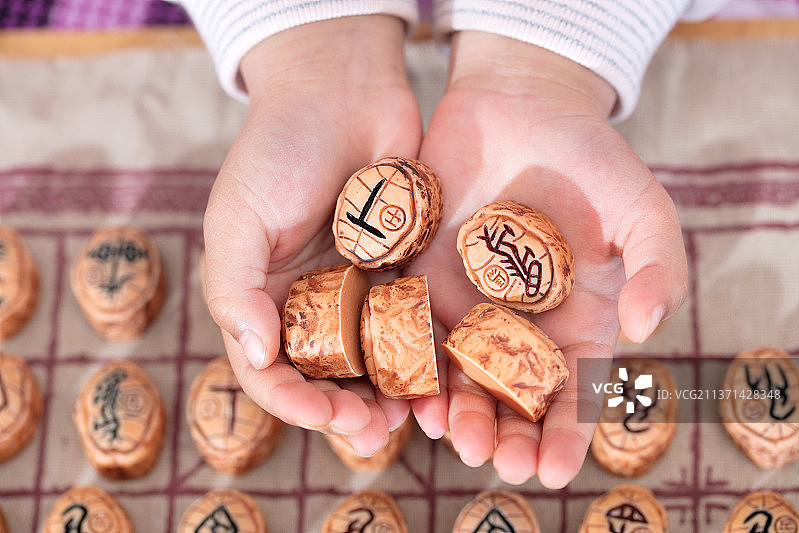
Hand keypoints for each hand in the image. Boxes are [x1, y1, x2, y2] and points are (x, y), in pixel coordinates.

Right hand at [203, 16, 446, 454]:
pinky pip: (413, 323)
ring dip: (388, 394)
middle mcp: (310, 302)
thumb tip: (256, 357)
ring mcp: (359, 290)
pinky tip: (440, 376)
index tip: (320, 413)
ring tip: (408, 416)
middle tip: (372, 427)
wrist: (342, 90)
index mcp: (263, 298)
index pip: (269, 369)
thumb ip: (235, 289)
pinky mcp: (403, 272)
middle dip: (345, 410)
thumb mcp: (236, 216)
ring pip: (374, 361)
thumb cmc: (277, 149)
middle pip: (326, 376)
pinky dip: (424, 355)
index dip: (290, 400)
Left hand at [409, 31, 687, 485]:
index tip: (558, 469)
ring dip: (454, 408)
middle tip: (496, 462)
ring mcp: (467, 302)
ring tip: (451, 435)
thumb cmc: (592, 157)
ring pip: (457, 372)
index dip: (568, 433)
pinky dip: (408, 360)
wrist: (521, 102)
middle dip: (504, 432)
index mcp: (575, 318)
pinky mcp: (422, 275)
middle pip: (509, 394)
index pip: (572, 389)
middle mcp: (518, 322)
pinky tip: (405, 389)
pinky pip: (411, 327)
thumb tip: (647, 330)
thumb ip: (659, 267)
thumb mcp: (643, 209)